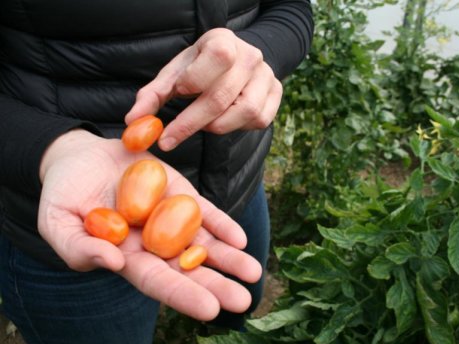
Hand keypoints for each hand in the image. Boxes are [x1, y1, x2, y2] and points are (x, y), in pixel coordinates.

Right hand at [38, 130, 261, 320]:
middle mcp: (155, 243)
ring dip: (229, 258)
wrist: (79, 158)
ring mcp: (170, 218)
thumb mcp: (58, 223)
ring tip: (254, 273)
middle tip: (243, 301)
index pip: (157, 282)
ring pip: (204, 243)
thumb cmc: (63, 195)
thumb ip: (80, 247)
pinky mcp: (180, 194)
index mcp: (127, 258)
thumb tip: (113, 262)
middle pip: (189, 269)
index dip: (182, 295)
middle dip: (217, 285)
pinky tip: (239, 238)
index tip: (209, 310)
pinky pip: (204, 211)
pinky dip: (222, 224)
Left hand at [125, 28, 282, 150]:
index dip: (195, 81)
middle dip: (191, 123)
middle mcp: (251, 56)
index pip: (217, 58)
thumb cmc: (199, 69)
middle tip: (168, 140)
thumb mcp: (175, 74)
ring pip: (245, 111)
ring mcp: (267, 76)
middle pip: (223, 96)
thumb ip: (153, 96)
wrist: (235, 63)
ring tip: (203, 124)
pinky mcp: (277, 94)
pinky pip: (260, 120)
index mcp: (224, 40)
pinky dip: (238, 127)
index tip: (177, 94)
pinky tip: (225, 120)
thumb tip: (133, 122)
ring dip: (217, 126)